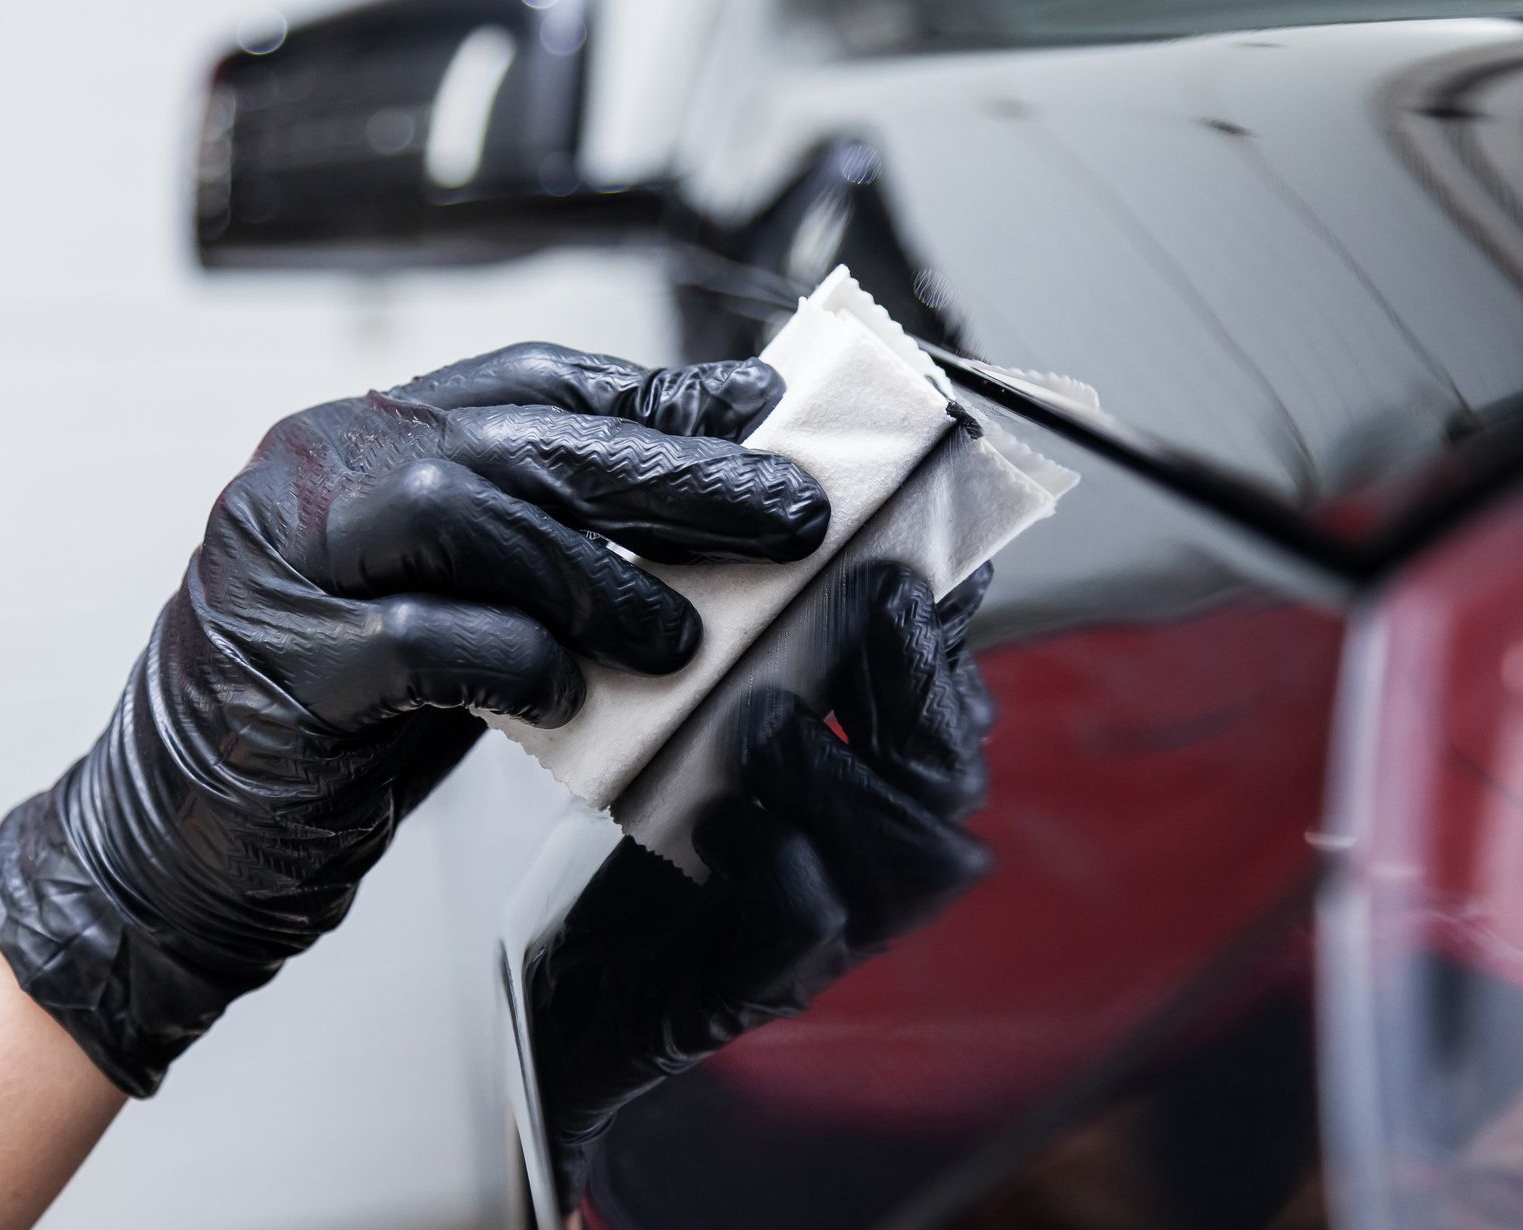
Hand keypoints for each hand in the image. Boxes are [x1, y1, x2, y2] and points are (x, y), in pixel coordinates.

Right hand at [0, 345, 828, 1095]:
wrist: (179, 846)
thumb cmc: (336, 725)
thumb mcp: (449, 606)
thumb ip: (540, 549)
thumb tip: (700, 514)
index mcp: (357, 438)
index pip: (527, 380)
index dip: (653, 393)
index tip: (761, 411)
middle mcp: (313, 473)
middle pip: (517, 439)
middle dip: (668, 473)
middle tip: (785, 511)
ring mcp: (281, 563)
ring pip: (463, 512)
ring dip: (598, 575)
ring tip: (681, 637)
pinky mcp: (279, 667)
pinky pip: (420, 642)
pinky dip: (514, 662)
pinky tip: (568, 698)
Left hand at [524, 561, 996, 1207]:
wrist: (567, 981)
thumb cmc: (648, 829)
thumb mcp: (706, 705)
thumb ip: (777, 633)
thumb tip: (829, 532)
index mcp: (869, 784)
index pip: (956, 710)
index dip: (936, 640)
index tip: (887, 568)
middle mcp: (869, 861)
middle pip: (952, 779)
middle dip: (911, 686)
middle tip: (846, 614)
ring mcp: (825, 934)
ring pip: (915, 857)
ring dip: (841, 770)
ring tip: (756, 722)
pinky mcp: (748, 990)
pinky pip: (812, 932)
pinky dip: (783, 864)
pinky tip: (716, 820)